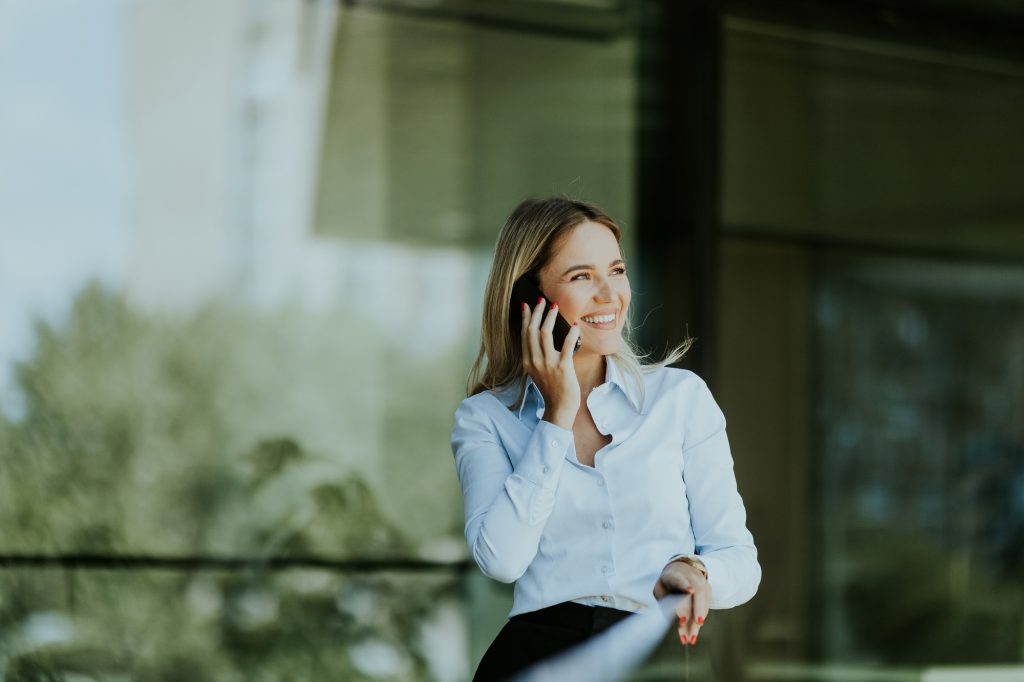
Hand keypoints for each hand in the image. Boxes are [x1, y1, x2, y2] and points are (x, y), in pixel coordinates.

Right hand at [521, 297, 580, 429]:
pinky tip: (574, 325)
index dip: (525, 318)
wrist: (559, 408)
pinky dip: (570, 333)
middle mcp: (534, 361)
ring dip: (549, 317)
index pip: (524, 334)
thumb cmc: (552, 389)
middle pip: (532, 330)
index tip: (526, 305)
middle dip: (536, 312)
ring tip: (554, 307)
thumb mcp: (538, 372)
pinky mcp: (562, 367)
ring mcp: (548, 364)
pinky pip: (566, 345)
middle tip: (541, 300)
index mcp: (527, 361)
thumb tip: (542, 337)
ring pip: (545, 333)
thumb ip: (537, 356)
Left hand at [653, 560, 709, 646]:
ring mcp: (701, 582)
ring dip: (697, 622)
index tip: (690, 591)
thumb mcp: (660, 589)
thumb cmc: (668, 583)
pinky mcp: (708, 590)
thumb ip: (664, 601)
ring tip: (690, 638)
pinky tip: (692, 634)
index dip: (685, 585)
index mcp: (675, 575)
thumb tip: (672, 618)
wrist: (682, 569)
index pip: (680, 579)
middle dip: (696, 609)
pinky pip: (705, 608)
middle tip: (695, 624)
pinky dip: (699, 622)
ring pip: (703, 602)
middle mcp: (691, 577)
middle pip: (697, 592)